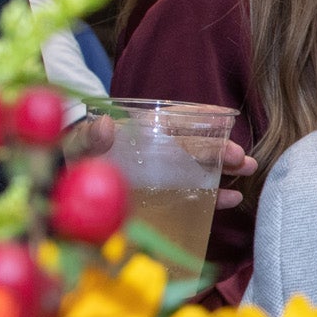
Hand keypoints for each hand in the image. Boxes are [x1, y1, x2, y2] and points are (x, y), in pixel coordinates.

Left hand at [62, 115, 256, 210]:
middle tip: (241, 158)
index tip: (224, 119)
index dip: (202, 118)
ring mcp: (166, 174)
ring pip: (201, 168)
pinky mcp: (166, 196)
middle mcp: (160, 149)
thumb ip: (90, 138)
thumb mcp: (79, 145)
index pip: (177, 121)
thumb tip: (105, 125)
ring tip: (250, 169)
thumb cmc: (76, 158)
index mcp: (143, 130)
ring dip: (226, 168)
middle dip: (221, 150)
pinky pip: (195, 195)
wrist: (66, 186)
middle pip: (196, 146)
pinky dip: (214, 196)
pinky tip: (233, 198)